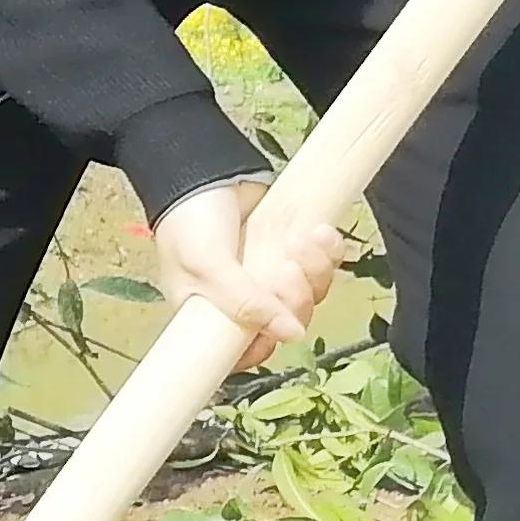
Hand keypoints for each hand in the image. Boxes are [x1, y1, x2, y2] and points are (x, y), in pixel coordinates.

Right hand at [148, 173, 348, 355]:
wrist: (203, 170)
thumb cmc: (189, 223)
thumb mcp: (206, 266)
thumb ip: (244, 303)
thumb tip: (292, 335)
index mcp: (215, 315)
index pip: (249, 351)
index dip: (270, 342)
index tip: (279, 325)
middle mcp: (248, 301)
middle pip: (291, 321)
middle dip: (296, 297)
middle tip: (284, 268)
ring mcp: (274, 276)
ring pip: (313, 293)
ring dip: (315, 269)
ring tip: (301, 240)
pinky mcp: (295, 250)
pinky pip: (327, 264)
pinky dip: (330, 250)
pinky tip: (319, 231)